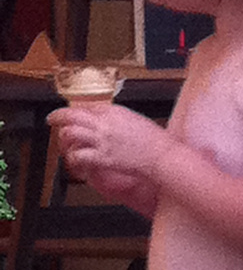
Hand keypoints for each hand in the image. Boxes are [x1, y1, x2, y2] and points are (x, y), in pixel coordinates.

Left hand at [48, 101, 171, 180]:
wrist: (162, 156)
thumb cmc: (156, 141)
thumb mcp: (136, 120)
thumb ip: (119, 119)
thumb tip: (109, 123)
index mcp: (114, 111)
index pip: (87, 107)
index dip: (77, 111)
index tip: (75, 115)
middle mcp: (104, 123)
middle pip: (71, 115)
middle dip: (58, 117)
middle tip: (53, 119)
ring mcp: (102, 140)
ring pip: (70, 133)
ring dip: (64, 139)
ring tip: (64, 144)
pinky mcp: (102, 157)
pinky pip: (79, 156)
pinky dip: (74, 159)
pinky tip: (76, 162)